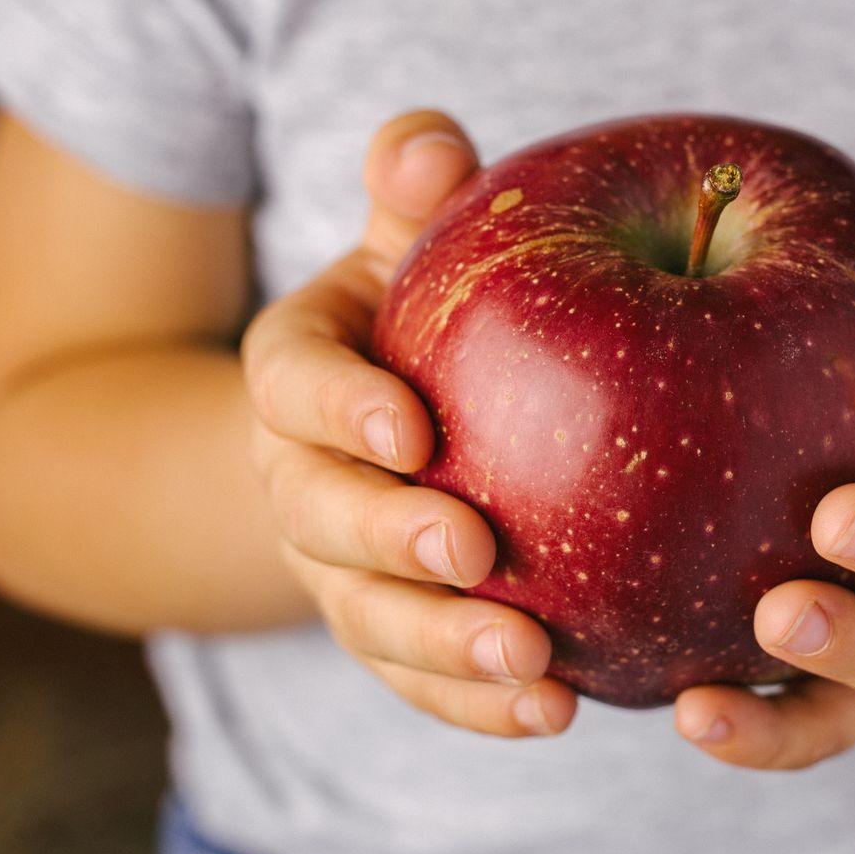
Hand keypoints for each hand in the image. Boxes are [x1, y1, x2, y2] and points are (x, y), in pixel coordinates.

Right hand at [241, 110, 577, 737]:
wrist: (388, 425)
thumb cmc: (421, 316)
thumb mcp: (411, 246)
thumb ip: (412, 195)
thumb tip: (429, 144)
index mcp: (300, 374)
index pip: (294, 384)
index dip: (340, 408)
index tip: (411, 430)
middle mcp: (306, 479)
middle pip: (319, 519)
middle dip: (388, 543)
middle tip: (472, 555)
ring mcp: (345, 568)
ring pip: (371, 621)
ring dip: (444, 649)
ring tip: (534, 667)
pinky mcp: (397, 631)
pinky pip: (425, 678)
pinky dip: (479, 703)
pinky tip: (559, 710)